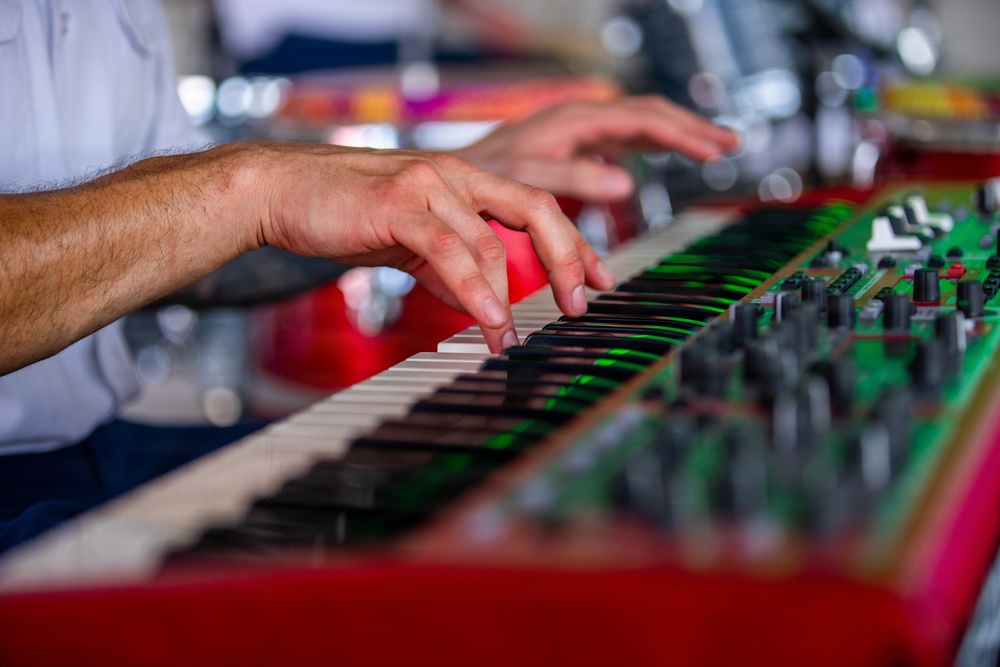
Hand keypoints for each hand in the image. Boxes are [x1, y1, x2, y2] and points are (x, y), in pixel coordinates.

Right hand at [250, 143, 615, 352]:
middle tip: (581, 305)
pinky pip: (450, 250)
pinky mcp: (398, 204)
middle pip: (535, 210)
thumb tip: (482, 306)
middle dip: (567, 259)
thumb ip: (449, 268)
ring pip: (491, 241)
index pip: (536, 206)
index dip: (572, 243)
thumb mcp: (409, 241)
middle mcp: (455, 174)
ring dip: (509, 297)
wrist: (281, 192)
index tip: (597, 279)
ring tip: (512, 338)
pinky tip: (490, 318)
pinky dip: (475, 288)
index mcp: (463, 179)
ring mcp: (428, 184)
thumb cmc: (343, 212)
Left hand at [453, 95, 739, 201]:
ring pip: (640, 122)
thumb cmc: (485, 174)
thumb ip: (575, 179)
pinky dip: (653, 143)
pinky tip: (666, 152)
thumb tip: (626, 181)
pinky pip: (625, 136)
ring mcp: (580, 127)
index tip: (715, 151)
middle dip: (691, 128)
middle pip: (649, 113)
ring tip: (714, 148)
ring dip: (677, 134)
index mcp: (576, 117)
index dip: (682, 134)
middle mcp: (581, 116)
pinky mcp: (575, 142)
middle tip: (730, 145)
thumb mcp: (529, 178)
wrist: (456, 172)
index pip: (643, 118)